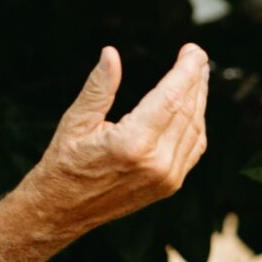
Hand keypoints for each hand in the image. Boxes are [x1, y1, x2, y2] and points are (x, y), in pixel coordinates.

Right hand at [23, 43, 209, 241]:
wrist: (62, 210)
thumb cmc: (65, 163)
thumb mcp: (76, 121)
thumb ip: (99, 87)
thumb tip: (110, 54)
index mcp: (132, 143)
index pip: (171, 98)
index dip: (186, 71)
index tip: (193, 51)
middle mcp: (156, 162)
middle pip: (188, 111)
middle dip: (196, 80)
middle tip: (196, 56)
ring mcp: (166, 177)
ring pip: (195, 129)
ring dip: (199, 100)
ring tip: (197, 76)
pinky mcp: (169, 186)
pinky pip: (193, 149)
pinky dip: (196, 124)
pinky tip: (192, 107)